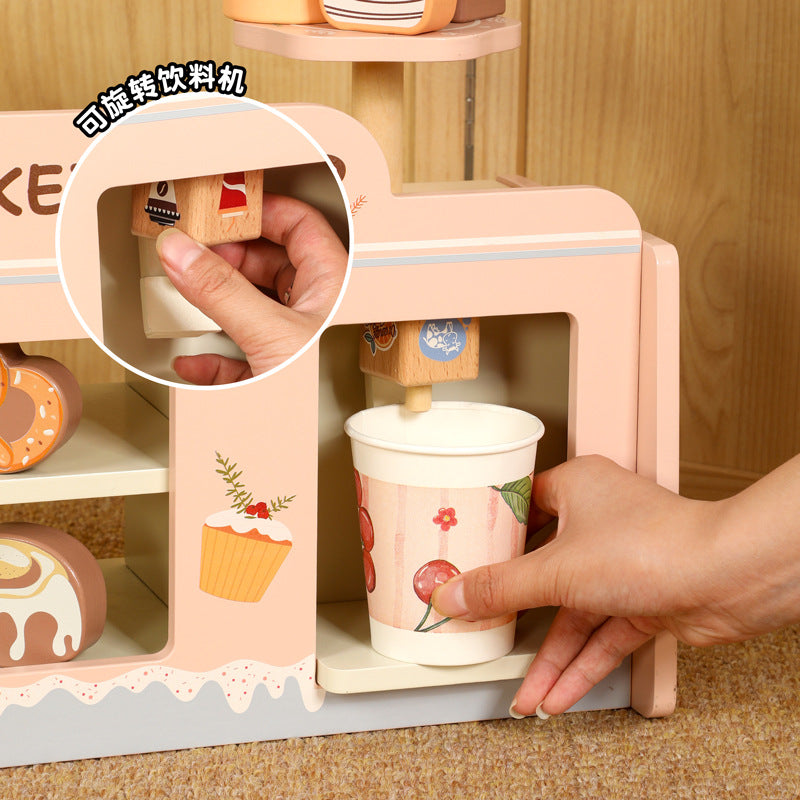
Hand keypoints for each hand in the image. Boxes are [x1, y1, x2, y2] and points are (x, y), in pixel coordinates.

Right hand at [156, 193, 347, 383]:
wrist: (306, 451)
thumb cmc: (319, 390)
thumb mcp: (268, 333)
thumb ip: (221, 289)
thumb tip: (181, 250)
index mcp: (330, 284)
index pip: (301, 225)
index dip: (264, 210)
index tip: (224, 206)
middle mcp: (313, 306)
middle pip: (268, 262)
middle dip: (229, 257)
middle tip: (195, 251)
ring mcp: (292, 337)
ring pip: (251, 304)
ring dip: (216, 302)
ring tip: (186, 293)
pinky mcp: (272, 370)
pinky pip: (241, 350)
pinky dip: (215, 354)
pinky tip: (194, 362)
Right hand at [431, 454, 799, 717]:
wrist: (727, 579)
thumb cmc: (653, 545)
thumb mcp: (556, 569)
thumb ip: (499, 587)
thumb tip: (451, 595)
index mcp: (576, 488)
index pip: (520, 506)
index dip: (490, 535)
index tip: (463, 558)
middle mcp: (598, 521)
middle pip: (542, 568)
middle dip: (517, 612)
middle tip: (483, 627)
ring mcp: (621, 563)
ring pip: (573, 612)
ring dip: (551, 656)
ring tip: (524, 692)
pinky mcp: (643, 599)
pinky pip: (601, 635)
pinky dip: (581, 664)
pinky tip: (558, 694)